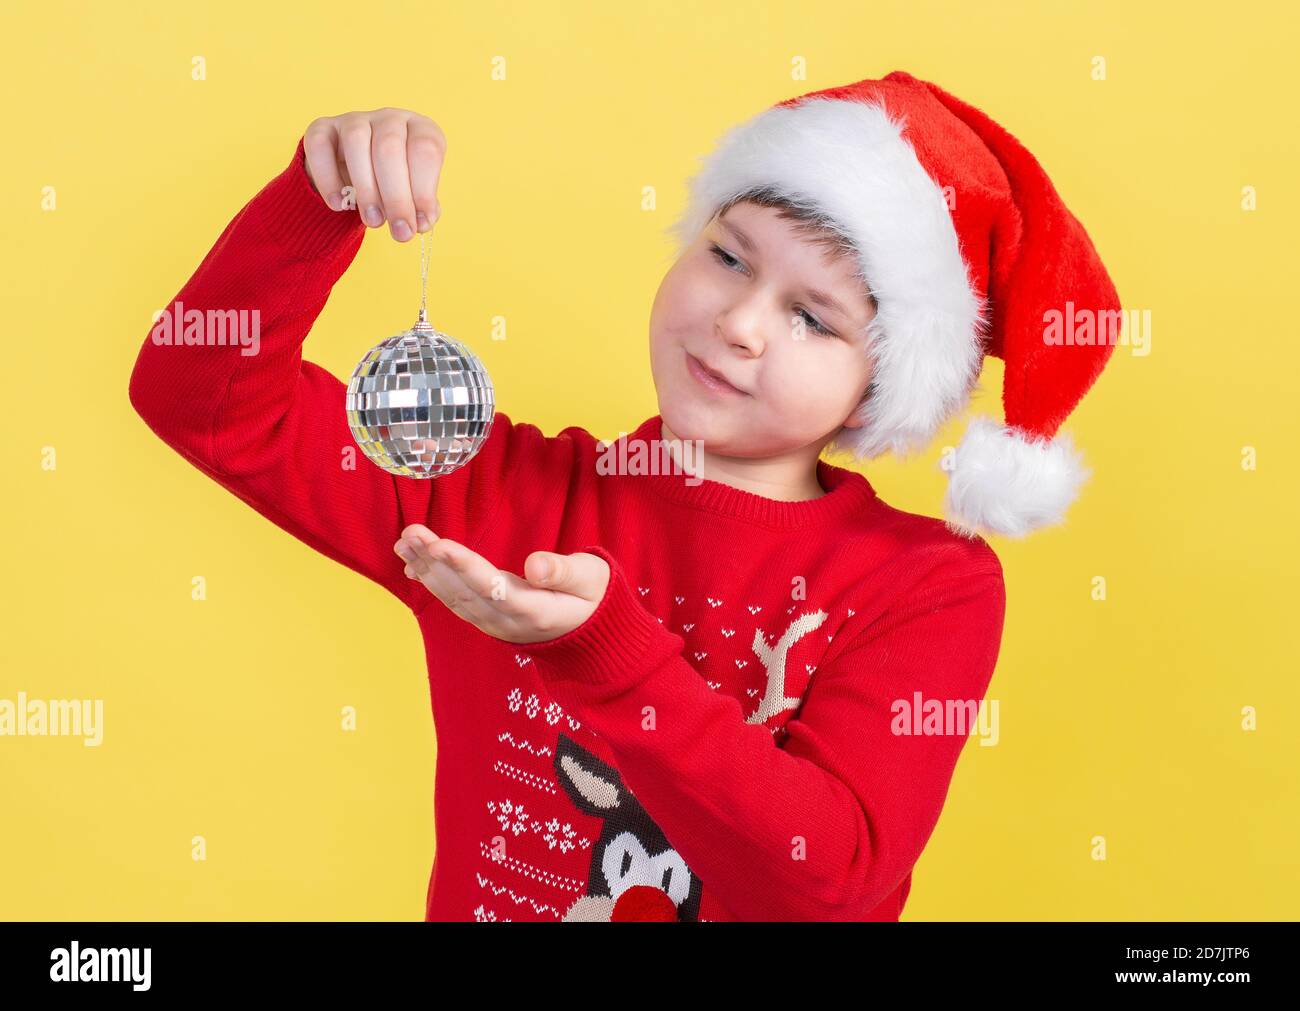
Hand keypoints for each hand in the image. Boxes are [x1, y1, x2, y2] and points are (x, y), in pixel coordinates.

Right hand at [301, 107, 446, 241]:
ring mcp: (355, 120)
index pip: (425, 150)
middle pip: (390, 148)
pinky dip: (328, 178)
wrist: (355, 174)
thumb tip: (421, 223)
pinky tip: (338, 205)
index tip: (421, 224)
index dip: (424, 190)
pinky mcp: (322, 129)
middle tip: (400, 231)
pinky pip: (320, 146)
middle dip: (397, 197)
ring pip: (356, 142)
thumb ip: (421, 208)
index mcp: (420, 129)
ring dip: (366, 188)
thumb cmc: (396, 185)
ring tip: (373, 221)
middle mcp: (389, 118)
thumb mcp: (414, 194)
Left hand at [393, 525, 610, 644]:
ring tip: (404, 542)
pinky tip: (413, 565)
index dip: (465, 567)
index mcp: (537, 611)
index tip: (439, 545)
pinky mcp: (489, 620)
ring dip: (426, 569)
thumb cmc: (595, 598)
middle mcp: (509, 622)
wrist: (594, 636)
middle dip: (433, 562)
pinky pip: (456, 602)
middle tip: (409, 533)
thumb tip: (536, 566)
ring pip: (454, 598)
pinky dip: (433, 582)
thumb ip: (566, 573)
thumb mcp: (593, 579)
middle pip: (465, 592)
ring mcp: (496, 624)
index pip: (494, 588)